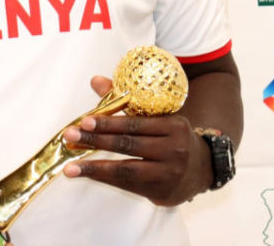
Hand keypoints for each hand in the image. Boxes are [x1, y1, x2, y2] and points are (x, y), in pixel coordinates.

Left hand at [61, 75, 211, 206]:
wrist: (204, 169)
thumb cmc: (173, 138)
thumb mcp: (158, 117)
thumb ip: (125, 100)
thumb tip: (95, 81)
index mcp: (174, 126)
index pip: (135, 124)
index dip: (109, 123)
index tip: (85, 121)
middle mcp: (173, 150)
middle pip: (128, 144)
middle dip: (95, 141)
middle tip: (70, 137)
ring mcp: (168, 173)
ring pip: (126, 169)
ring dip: (94, 167)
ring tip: (70, 167)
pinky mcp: (162, 192)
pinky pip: (127, 185)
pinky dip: (105, 179)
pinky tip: (87, 174)